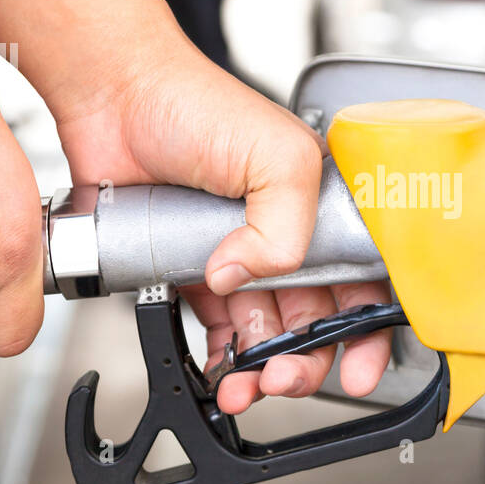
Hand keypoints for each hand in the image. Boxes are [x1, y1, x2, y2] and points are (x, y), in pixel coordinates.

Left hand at [54, 39, 392, 413]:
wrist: (116, 98)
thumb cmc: (197, 103)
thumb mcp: (275, 156)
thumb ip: (286, 228)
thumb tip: (246, 278)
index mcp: (324, 206)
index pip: (365, 280)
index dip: (367, 329)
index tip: (358, 367)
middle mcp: (289, 233)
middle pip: (318, 318)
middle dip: (308, 360)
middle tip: (287, 377)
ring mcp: (242, 255)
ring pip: (269, 332)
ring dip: (263, 368)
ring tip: (247, 385)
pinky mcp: (196, 270)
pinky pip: (219, 328)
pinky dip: (223, 357)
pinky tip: (222, 372)